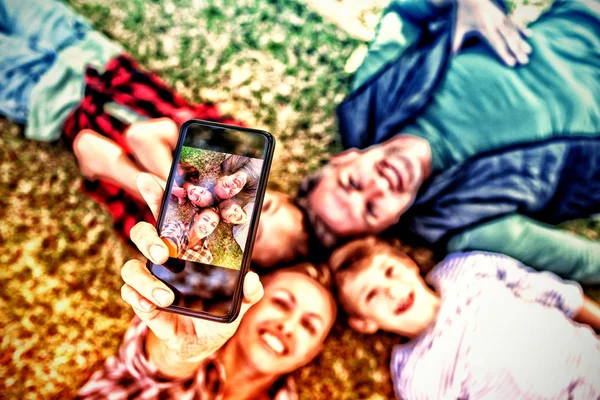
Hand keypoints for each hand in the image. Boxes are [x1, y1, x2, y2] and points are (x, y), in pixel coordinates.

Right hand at [120, 174, 263, 373]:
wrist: (201, 343)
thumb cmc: (217, 311)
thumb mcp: (240, 301)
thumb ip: (249, 290)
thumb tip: (252, 279)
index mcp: (186, 247)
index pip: (169, 215)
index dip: (157, 195)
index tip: (150, 179)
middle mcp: (164, 258)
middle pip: (142, 233)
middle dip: (148, 237)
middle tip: (164, 251)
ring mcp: (151, 280)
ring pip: (130, 266)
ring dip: (144, 278)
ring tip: (166, 296)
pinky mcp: (143, 303)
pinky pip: (129, 294)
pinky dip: (137, 298)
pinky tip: (151, 305)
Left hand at [453, 0, 531, 65]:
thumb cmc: (461, 12)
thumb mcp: (456, 28)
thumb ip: (455, 44)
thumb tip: (451, 59)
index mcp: (484, 28)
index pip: (496, 44)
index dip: (504, 54)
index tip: (511, 64)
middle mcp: (495, 23)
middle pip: (508, 39)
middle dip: (517, 51)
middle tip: (524, 62)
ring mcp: (500, 18)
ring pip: (513, 31)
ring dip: (521, 42)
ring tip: (529, 52)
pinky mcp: (502, 13)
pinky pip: (514, 22)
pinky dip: (521, 28)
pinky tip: (529, 35)